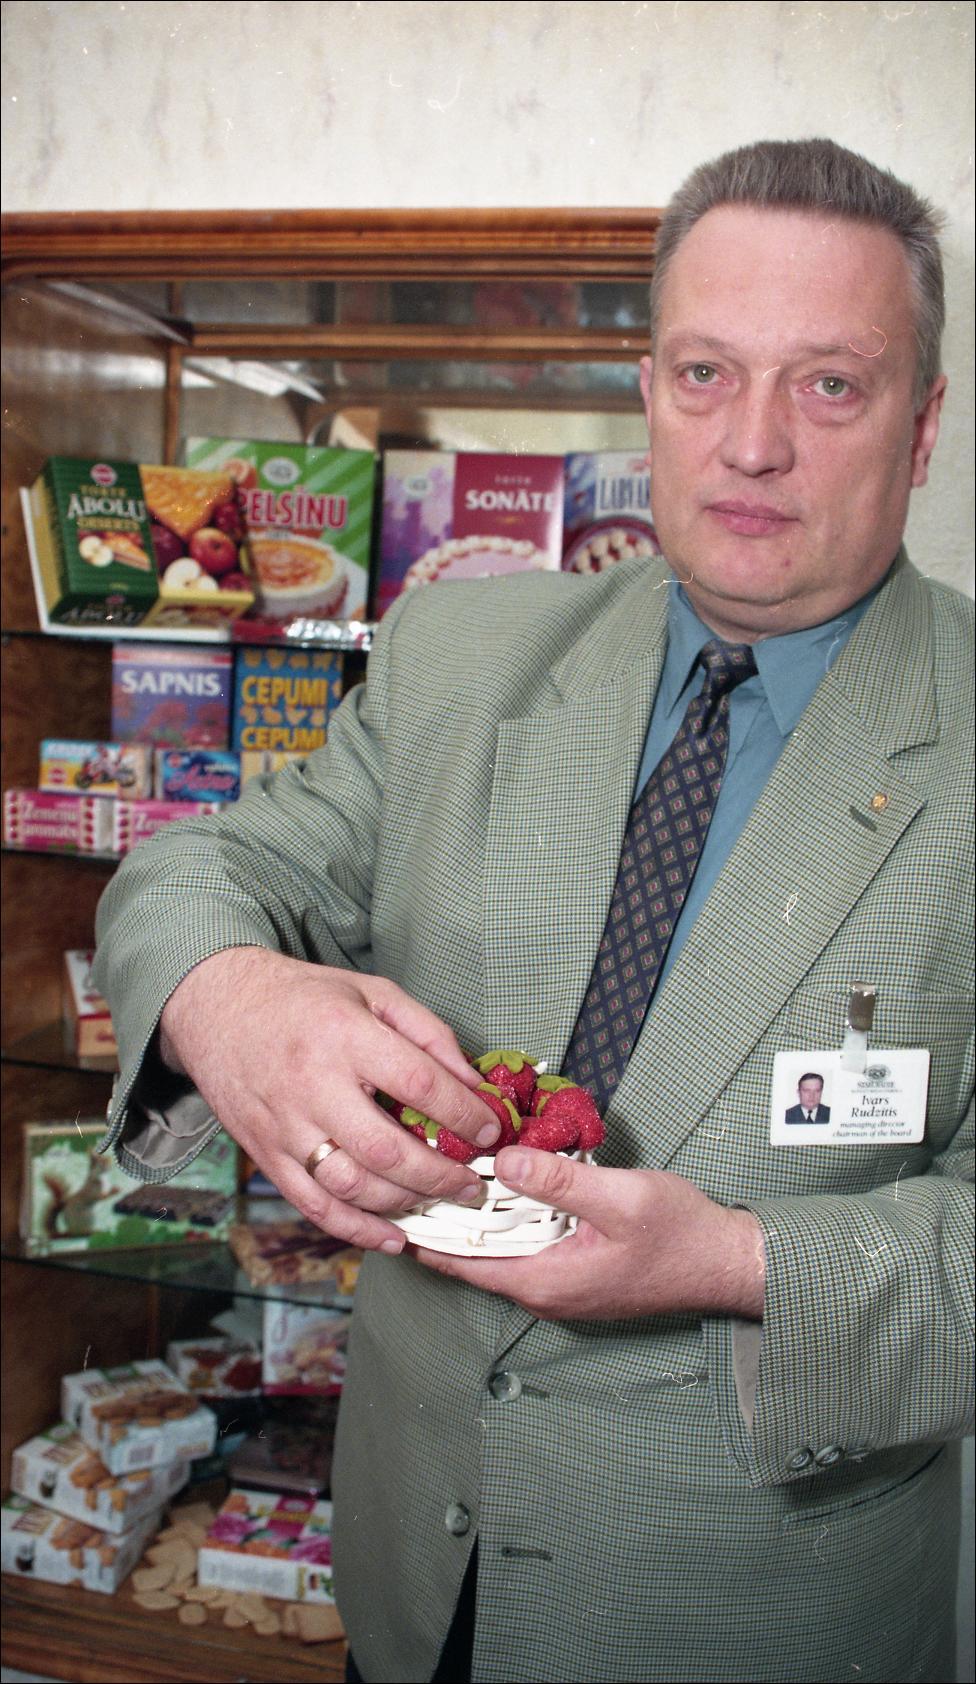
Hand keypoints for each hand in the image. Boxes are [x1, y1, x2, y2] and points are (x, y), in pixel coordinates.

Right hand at [159, 948, 499, 1252]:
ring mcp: (285, 1126)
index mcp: (344, 1035)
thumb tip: (473, 1084)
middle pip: (387, 1149)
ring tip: (440, 1201)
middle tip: (474, 1183)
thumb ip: (428, 1033)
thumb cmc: (304, 998)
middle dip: (441, 1175)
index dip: (462, 1113)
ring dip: (405, 1203)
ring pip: (352, 1185)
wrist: (218, 1007)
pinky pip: (314, 1206)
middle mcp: (313, 1085)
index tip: (490, 1130)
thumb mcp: (373, 992)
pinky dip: (357, 1230)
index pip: (418, 1082)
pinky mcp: (266, 1155)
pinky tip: (393, 1237)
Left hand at [414, 1147, 765, 1319]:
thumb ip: (560, 1181)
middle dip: (443, 1216)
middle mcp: (544, 1292)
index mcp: (544, 1282)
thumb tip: (501, 1162)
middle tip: (412, 1168)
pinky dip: (507, 1218)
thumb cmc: (681, 1235)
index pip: (460, 1262)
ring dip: (476, 1215)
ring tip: (443, 1169)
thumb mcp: (620, 1198)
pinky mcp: (575, 1272)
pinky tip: (502, 1184)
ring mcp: (560, 1285)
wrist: (728, 1263)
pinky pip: (526, 1245)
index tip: (390, 1196)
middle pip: (473, 1255)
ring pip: (499, 1249)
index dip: (421, 1231)